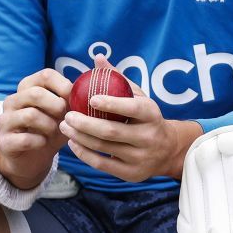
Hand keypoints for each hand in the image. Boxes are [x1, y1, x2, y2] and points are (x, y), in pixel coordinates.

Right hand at [0, 69, 72, 190]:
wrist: (31, 157)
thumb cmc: (51, 129)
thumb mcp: (64, 112)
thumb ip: (75, 98)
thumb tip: (98, 79)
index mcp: (28, 87)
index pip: (46, 74)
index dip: (65, 86)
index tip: (74, 101)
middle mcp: (13, 100)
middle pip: (36, 93)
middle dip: (57, 106)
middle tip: (66, 118)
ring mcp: (5, 120)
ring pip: (30, 115)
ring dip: (50, 126)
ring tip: (54, 131)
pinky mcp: (3, 141)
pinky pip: (25, 138)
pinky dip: (39, 141)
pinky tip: (43, 143)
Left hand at [60, 78, 202, 182]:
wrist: (168, 150)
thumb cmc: (146, 118)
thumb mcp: (139, 97)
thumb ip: (118, 79)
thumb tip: (98, 58)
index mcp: (152, 115)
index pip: (132, 109)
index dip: (112, 104)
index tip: (91, 98)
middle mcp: (149, 138)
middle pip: (112, 131)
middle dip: (85, 123)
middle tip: (67, 115)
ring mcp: (141, 158)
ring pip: (104, 147)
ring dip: (79, 137)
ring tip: (64, 126)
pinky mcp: (131, 173)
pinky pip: (102, 164)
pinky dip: (84, 153)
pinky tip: (73, 143)